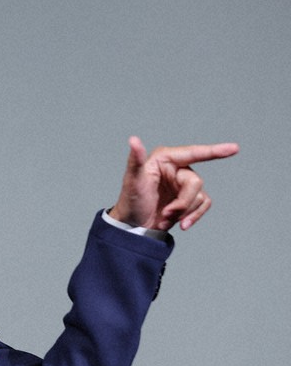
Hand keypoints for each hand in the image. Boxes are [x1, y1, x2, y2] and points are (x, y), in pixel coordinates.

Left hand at [109, 136, 238, 231]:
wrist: (133, 225)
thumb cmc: (130, 200)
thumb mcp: (132, 180)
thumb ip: (135, 160)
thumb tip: (133, 140)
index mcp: (165, 158)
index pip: (193, 153)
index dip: (214, 151)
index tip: (234, 149)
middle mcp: (177, 168)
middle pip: (196, 182)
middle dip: (183, 201)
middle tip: (166, 213)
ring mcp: (184, 184)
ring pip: (200, 196)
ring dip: (184, 211)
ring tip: (165, 217)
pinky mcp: (189, 198)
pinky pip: (204, 204)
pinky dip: (193, 216)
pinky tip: (182, 225)